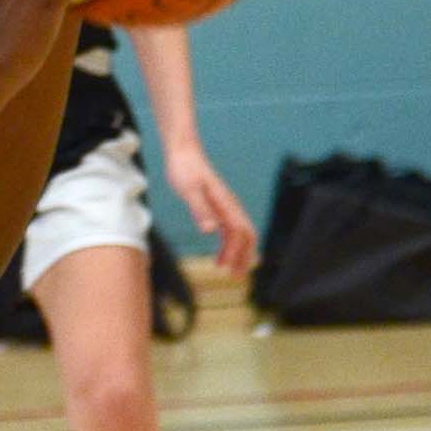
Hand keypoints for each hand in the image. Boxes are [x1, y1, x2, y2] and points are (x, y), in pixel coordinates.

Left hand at [166, 147, 255, 275]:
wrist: (183, 153)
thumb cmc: (185, 170)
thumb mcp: (189, 190)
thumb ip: (200, 209)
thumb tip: (210, 230)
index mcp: (226, 204)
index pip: (239, 232)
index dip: (236, 251)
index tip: (226, 268)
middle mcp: (230, 206)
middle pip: (246, 235)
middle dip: (244, 256)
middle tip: (236, 277)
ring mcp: (225, 206)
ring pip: (239, 234)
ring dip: (237, 253)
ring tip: (229, 271)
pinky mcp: (217, 206)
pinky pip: (230, 229)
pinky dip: (229, 245)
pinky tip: (220, 255)